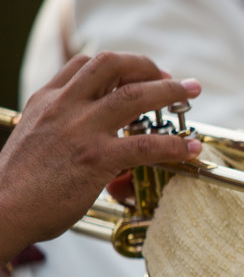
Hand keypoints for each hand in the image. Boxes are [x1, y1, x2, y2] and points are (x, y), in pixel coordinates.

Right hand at [0, 51, 202, 264]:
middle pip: (112, 65)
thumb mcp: (35, 142)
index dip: (118, 64)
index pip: (84, 65)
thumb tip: (92, 142)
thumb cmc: (17, 187)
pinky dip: (175, 144)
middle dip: (147, 65)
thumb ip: (63, 132)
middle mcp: (64, 107)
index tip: (138, 72)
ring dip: (169, 90)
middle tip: (170, 77)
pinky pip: (147, 145)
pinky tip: (190, 148)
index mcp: (46, 101)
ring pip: (135, 95)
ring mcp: (82, 130)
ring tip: (191, 92)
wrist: (0, 212)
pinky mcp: (97, 158)